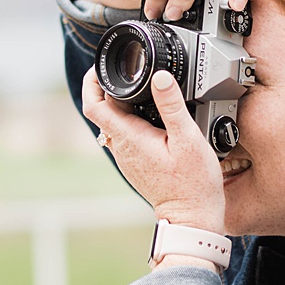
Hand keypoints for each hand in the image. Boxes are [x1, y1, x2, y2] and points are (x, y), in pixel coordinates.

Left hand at [83, 66, 225, 233]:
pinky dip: (132, 117)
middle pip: (103, 110)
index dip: (92, 81)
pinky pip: (126, 133)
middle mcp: (121, 147)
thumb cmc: (192, 184)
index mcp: (129, 137)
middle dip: (111, 87)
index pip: (93, 105)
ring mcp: (126, 156)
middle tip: (130, 70)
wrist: (192, 218)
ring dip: (122, 102)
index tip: (102, 66)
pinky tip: (151, 113)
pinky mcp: (135, 162)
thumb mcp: (188, 139)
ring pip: (114, 121)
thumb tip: (159, 76)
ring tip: (144, 87)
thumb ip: (172, 106)